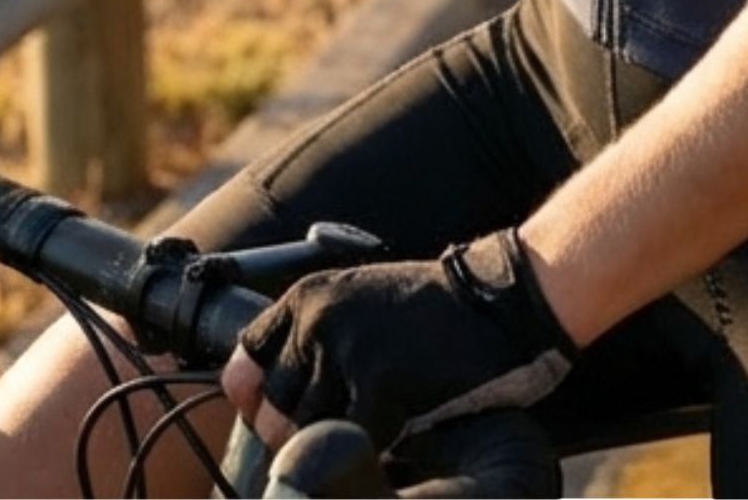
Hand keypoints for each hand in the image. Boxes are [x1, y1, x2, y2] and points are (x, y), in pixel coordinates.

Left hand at [221, 227, 580, 454]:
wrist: (501, 300)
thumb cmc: (431, 313)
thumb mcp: (358, 306)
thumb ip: (308, 345)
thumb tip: (250, 402)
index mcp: (308, 297)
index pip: (246, 362)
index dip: (262, 399)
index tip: (285, 415)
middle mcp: (317, 319)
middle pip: (274, 408)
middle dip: (301, 431)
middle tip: (344, 426)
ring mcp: (347, 349)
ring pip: (306, 433)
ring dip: (338, 443)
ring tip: (377, 424)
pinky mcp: (380, 383)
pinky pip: (351, 444)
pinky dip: (372, 450)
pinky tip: (400, 431)